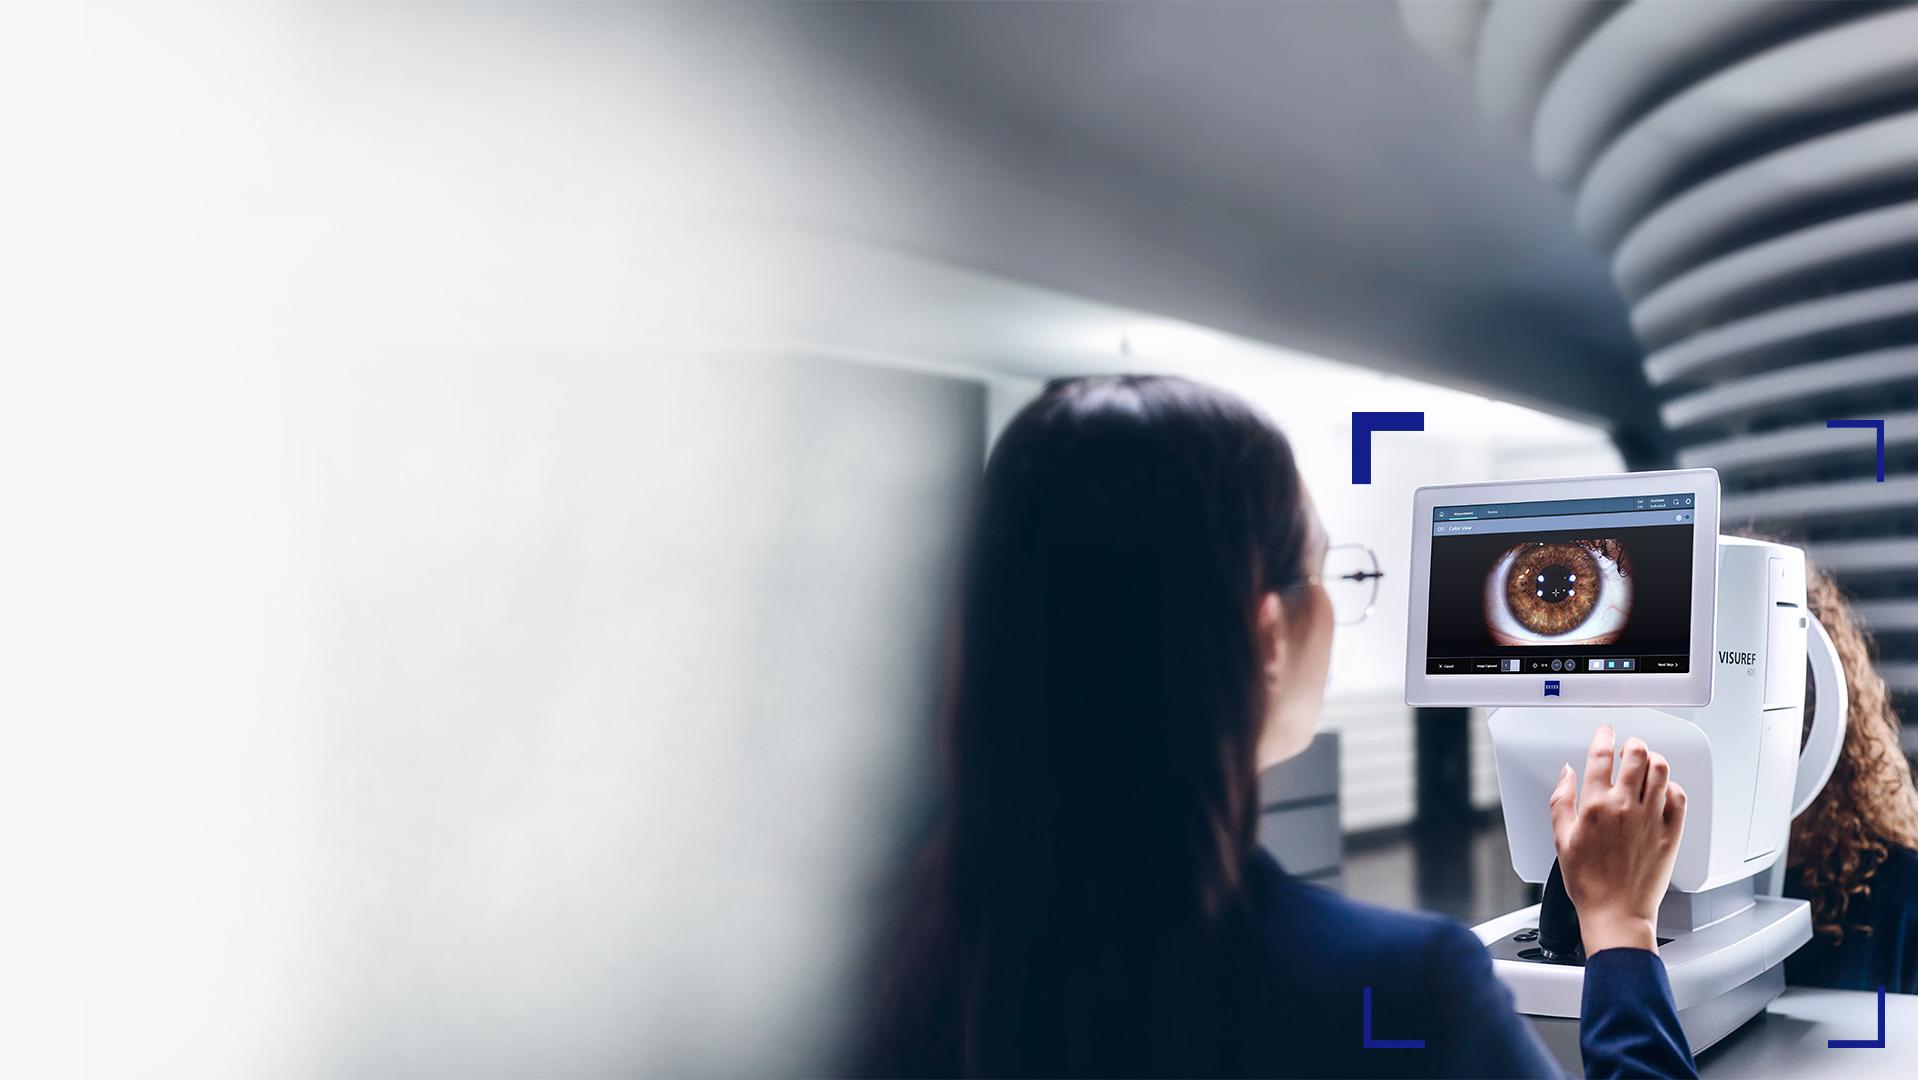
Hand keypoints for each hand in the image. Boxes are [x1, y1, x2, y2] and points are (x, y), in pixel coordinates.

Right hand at [1547, 725, 1686, 954]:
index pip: (1601, 756)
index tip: (1605, 732)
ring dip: (1653, 760)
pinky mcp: (1672, 833)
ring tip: (1647, 764)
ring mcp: (1652, 818)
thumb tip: (1567, 773)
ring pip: (1661, 770)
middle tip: (1628, 746)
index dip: (1603, 736)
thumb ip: (1561, 801)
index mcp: (1596, 806)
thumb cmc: (1588, 882)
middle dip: (1632, 743)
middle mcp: (1626, 807)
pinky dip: (1672, 786)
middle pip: (1637, 755)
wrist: (1616, 912)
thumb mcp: (1561, 839)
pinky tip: (1663, 791)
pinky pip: (1679, 797)